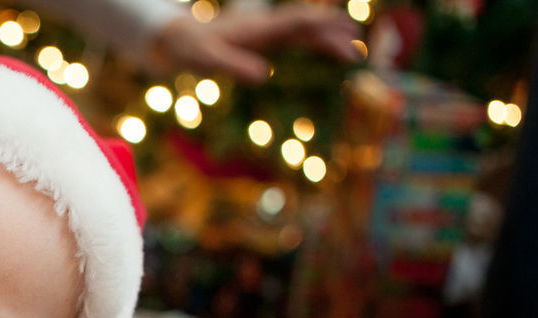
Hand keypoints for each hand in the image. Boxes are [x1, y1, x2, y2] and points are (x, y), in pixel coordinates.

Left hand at [148, 3, 362, 83]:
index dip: (324, 27)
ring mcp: (266, 32)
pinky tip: (326, 47)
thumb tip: (263, 76)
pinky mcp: (262, 40)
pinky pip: (294, 37)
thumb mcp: (209, 61)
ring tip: (354, 50)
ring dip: (328, 37)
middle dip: (334, 33)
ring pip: (304, 30)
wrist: (177, 39)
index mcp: (260, 28)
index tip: (346, 35)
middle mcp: (267, 26)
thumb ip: (233, 66)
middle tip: (359, 49)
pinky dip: (314, 41)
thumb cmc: (192, 49)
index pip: (299, 21)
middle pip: (308, 24)